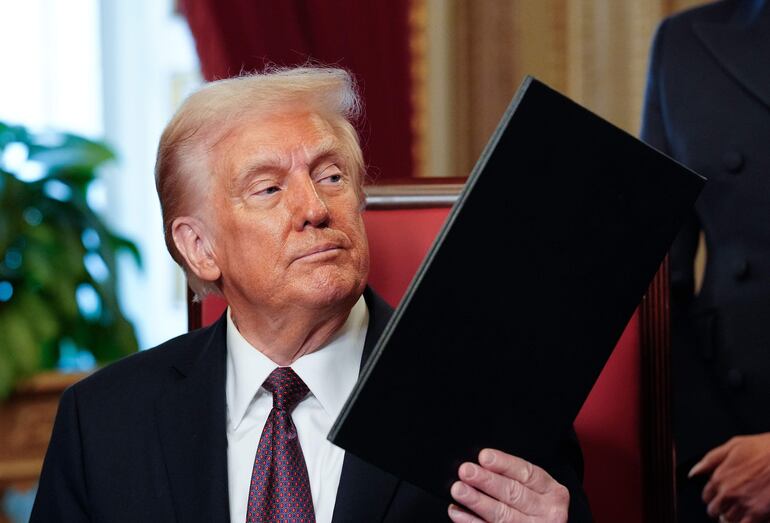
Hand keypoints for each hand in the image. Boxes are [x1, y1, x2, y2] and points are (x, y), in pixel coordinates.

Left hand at [447, 448, 568, 522]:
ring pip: (502, 515)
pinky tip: (457, 512)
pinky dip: (471, 522)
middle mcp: (547, 512)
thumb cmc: (533, 506)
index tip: (484, 456)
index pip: (527, 474)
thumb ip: (512, 477)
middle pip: (514, 494)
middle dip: (487, 481)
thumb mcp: (533, 489)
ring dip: (477, 501)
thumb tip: (481, 464)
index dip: (504, 464)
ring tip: (459, 490)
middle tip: (466, 471)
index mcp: (553, 492)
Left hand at [689, 433, 769, 522]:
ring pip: (728, 520)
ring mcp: (743, 505)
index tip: (719, 496)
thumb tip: (694, 472)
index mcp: (720, 476)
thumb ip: (711, 459)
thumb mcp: (734, 446)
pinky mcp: (758, 514)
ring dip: (732, 517)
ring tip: (740, 511)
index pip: (706, 496)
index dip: (713, 497)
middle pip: (715, 510)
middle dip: (721, 509)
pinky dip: (743, 522)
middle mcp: (728, 492)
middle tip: (730, 506)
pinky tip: (749, 517)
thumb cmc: (764, 449)